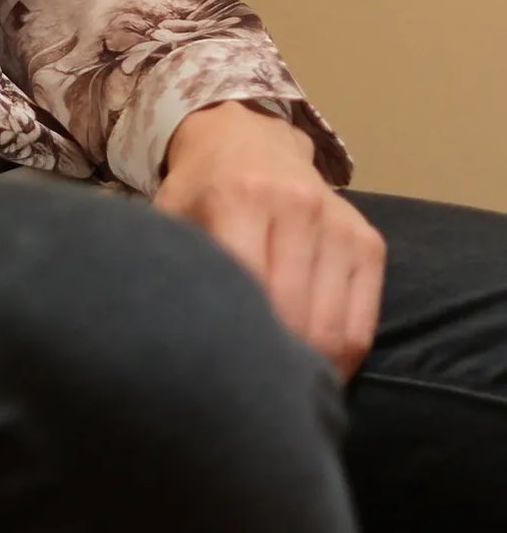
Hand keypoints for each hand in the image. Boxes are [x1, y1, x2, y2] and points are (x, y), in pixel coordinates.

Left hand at [155, 104, 383, 379]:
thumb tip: (162, 338)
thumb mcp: (170, 215)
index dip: (240, 345)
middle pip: (295, 317)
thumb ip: (173, 266)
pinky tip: (315, 369)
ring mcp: (339, 224)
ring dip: (310, 369)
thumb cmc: (199, 190)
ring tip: (281, 387)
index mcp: (240, 198)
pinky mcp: (369, 242)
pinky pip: (363, 325)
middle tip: (252, 394)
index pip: (250, 292)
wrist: (246, 138)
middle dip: (275, 365)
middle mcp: (297, 205)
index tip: (223, 379)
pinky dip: (342, 359)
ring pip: (334, 330)